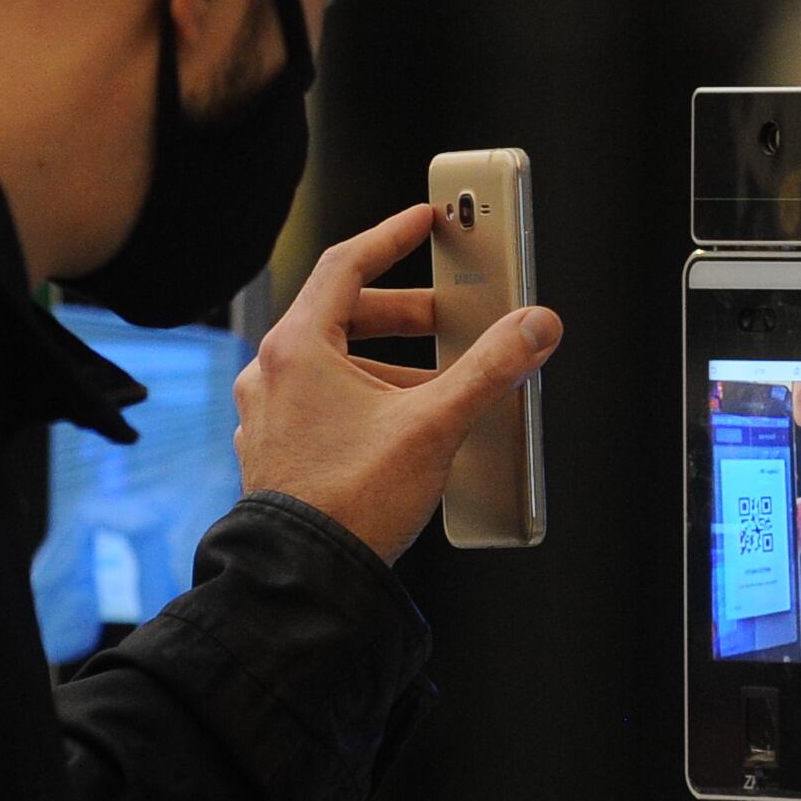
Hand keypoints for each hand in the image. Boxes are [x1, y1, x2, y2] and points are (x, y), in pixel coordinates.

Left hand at [232, 204, 561, 562]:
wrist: (305, 578)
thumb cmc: (350, 502)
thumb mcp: (435, 423)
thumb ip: (491, 369)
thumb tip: (532, 329)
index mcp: (298, 348)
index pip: (345, 263)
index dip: (391, 236)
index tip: (422, 223)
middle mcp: (272, 374)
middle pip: (341, 314)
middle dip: (402, 312)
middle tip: (445, 314)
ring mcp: (267, 414)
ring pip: (331, 363)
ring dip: (386, 361)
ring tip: (436, 381)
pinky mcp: (274, 451)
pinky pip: (320, 402)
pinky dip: (362, 397)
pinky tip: (399, 424)